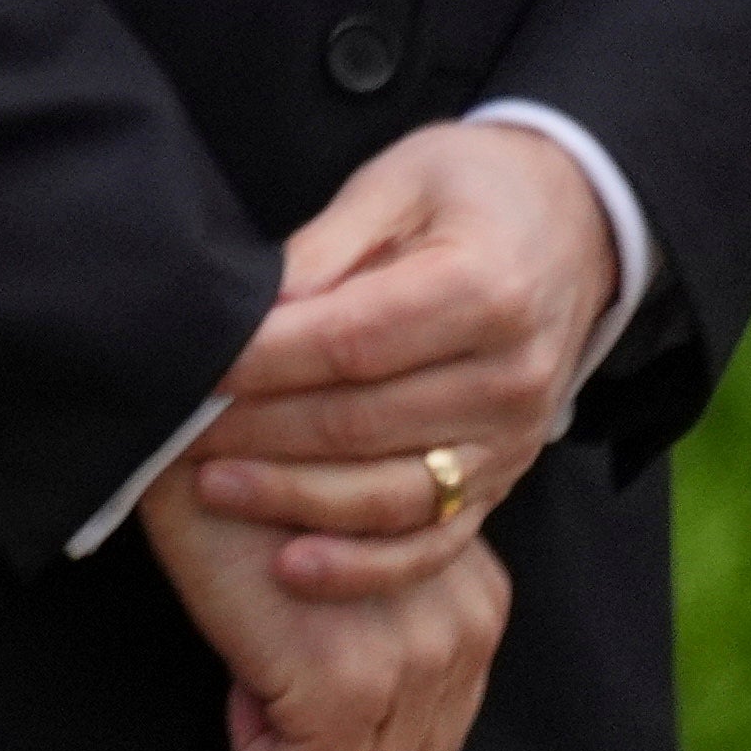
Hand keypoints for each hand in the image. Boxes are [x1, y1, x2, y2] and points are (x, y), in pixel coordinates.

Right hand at [141, 462, 508, 750]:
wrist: (191, 441)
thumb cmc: (256, 488)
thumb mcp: (355, 547)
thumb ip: (393, 611)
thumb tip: (379, 720)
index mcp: (478, 600)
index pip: (438, 725)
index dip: (362, 723)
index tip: (298, 666)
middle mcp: (464, 629)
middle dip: (331, 740)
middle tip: (269, 670)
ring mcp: (410, 656)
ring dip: (295, 736)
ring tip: (254, 661)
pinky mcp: (342, 680)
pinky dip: (259, 744)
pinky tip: (238, 679)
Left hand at [188, 120, 619, 599]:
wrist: (574, 225)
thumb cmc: (471, 190)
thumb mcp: (396, 184)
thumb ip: (323, 250)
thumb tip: (249, 309)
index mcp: (485, 291)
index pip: (351, 341)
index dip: (263, 361)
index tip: (193, 368)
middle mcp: (509, 378)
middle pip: (363, 422)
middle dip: (258, 430)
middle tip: (175, 430)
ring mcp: (513, 440)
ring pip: (392, 494)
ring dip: (294, 499)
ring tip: (211, 487)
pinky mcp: (506, 479)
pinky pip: (434, 541)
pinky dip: (363, 565)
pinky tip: (292, 565)